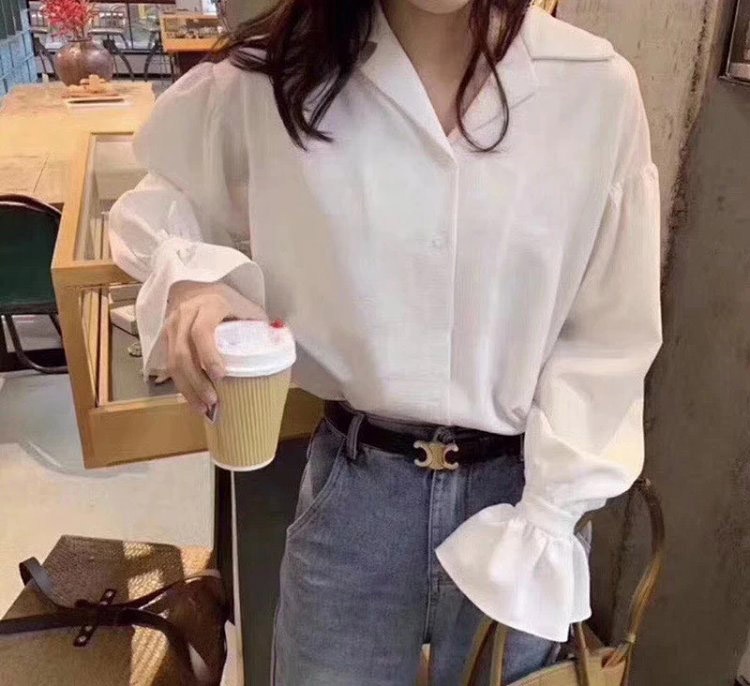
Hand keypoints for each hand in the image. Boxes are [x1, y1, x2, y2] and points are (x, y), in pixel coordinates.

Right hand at [165, 281, 266, 413]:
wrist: (194, 286)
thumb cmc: (226, 299)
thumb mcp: (244, 305)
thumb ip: (258, 322)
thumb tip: (279, 344)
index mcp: (208, 306)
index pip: (201, 332)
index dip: (209, 355)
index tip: (221, 376)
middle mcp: (185, 315)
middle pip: (182, 352)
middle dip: (196, 381)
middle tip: (212, 400)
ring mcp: (171, 327)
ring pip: (172, 362)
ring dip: (187, 388)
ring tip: (203, 407)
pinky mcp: (165, 339)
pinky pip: (169, 365)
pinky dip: (182, 385)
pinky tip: (193, 399)